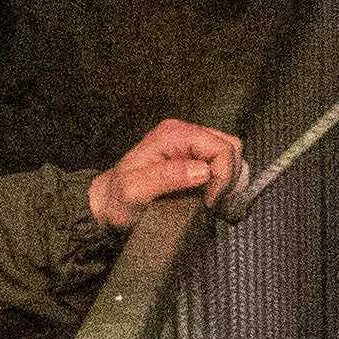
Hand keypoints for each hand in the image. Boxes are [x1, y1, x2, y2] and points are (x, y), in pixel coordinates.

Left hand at [88, 119, 246, 229]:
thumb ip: (166, 177)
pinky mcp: (193, 158)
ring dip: (226, 180)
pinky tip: (208, 196)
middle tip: (212, 200)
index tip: (210, 200)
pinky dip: (222, 182)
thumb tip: (203, 171)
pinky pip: (222, 164)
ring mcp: (190, 145)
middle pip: (231, 147)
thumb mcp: (135, 191)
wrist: (107, 205)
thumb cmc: (118, 200)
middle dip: (228, 176)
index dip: (223, 176)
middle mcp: (184, 134)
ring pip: (230, 155)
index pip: (221, 148)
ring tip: (210, 199)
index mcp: (173, 134)